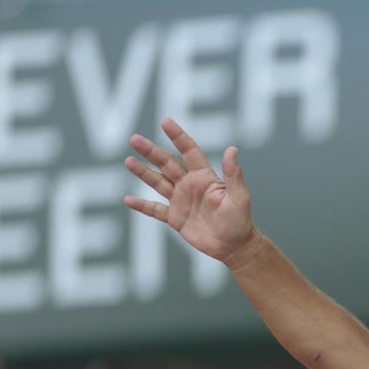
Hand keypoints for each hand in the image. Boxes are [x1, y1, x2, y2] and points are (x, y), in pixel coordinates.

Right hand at [124, 117, 257, 265]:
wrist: (234, 246)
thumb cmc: (240, 220)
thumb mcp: (239, 196)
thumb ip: (233, 174)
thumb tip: (232, 148)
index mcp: (204, 177)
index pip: (189, 151)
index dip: (178, 136)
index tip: (165, 122)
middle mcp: (190, 185)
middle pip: (167, 163)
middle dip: (151, 151)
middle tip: (134, 139)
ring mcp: (180, 201)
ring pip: (158, 182)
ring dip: (143, 172)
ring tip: (128, 161)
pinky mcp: (175, 218)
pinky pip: (155, 210)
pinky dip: (142, 205)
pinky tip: (128, 199)